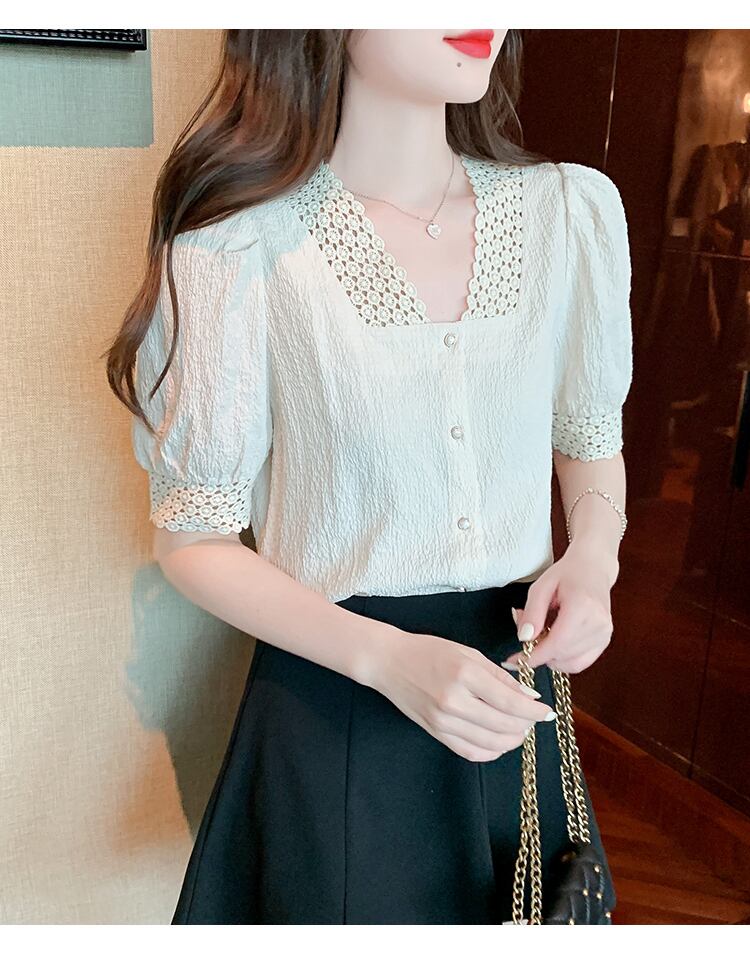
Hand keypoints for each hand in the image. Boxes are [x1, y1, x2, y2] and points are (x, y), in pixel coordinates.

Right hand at [367, 628, 556, 761]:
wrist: (389, 662)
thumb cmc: (429, 651)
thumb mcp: (468, 653)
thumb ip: (500, 676)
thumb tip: (528, 698)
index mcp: (465, 674)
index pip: (511, 702)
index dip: (535, 712)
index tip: (547, 713)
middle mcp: (454, 701)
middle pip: (504, 726)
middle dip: (526, 726)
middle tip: (533, 720)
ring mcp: (443, 721)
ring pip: (490, 744)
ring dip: (512, 741)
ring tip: (519, 731)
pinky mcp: (436, 732)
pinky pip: (470, 752)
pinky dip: (490, 751)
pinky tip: (498, 743)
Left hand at [501, 545, 614, 674]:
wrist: (593, 568)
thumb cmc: (566, 575)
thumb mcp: (541, 587)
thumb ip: (532, 613)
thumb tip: (524, 639)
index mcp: (583, 607)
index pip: (557, 643)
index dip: (534, 656)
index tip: (514, 661)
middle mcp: (598, 623)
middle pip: (562, 655)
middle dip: (539, 652)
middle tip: (527, 635)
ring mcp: (604, 634)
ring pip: (570, 663)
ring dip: (550, 656)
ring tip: (543, 634)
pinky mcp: (604, 640)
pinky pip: (580, 662)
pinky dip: (563, 659)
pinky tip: (555, 642)